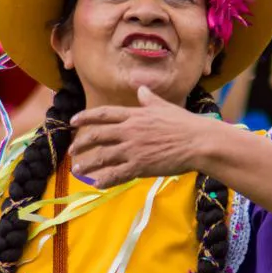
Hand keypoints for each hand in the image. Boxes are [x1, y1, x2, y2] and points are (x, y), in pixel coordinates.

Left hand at [68, 86, 217, 187]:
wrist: (198, 142)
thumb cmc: (185, 124)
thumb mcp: (165, 106)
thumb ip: (149, 99)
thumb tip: (142, 88)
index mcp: (135, 115)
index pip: (103, 114)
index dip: (85, 117)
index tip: (72, 121)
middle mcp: (129, 130)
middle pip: (97, 135)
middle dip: (81, 143)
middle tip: (72, 150)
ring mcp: (133, 148)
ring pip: (102, 156)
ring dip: (87, 164)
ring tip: (78, 170)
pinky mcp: (140, 165)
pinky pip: (117, 174)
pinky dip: (105, 179)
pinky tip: (97, 184)